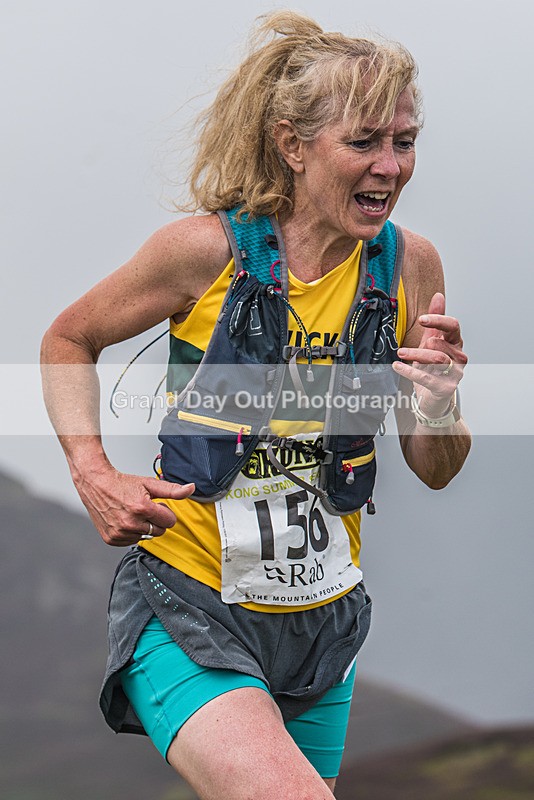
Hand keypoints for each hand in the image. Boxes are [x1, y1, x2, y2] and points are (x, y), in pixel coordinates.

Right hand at [74, 465, 194, 546]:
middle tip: (144, 509)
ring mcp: (119, 533)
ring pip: (146, 536)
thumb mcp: (150, 484)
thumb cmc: (122, 484)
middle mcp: (130, 522)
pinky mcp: (111, 539)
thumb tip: (191, 489)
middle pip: (159, 531)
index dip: (165, 512)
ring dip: (143, 526)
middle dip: (156, 520)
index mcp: (142, 508)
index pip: (170, 521)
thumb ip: (172, 490)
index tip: (156, 505)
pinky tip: (124, 520)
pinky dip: (131, 533)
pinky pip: (132, 541)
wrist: (96, 484)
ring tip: (132, 513)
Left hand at [393, 292, 467, 417]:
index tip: (422, 318)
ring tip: (400, 354)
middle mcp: (459, 357)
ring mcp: (455, 373)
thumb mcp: (431, 341)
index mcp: (456, 342)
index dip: (438, 320)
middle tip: (403, 348)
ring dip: (415, 356)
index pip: (453, 326)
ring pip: (436, 359)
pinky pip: (427, 378)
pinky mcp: (446, 388)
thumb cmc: (432, 367)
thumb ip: (435, 321)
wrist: (433, 396)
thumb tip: (438, 296)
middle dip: (419, 346)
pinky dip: (410, 371)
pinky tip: (397, 366)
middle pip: (439, 344)